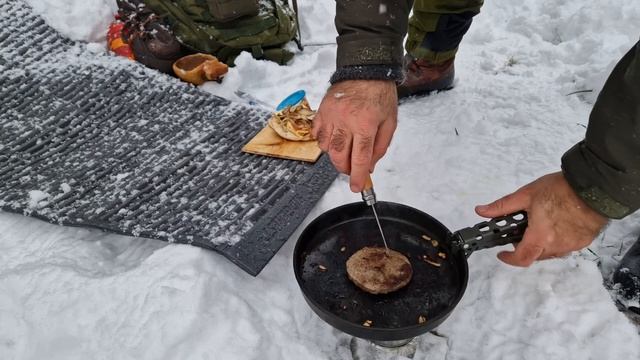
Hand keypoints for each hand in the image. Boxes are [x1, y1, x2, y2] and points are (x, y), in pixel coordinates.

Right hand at [312, 80, 397, 191]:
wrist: (365, 69)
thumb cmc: (380, 95)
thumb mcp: (390, 122)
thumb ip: (380, 146)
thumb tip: (368, 166)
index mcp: (365, 124)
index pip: (359, 157)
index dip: (357, 176)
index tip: (356, 187)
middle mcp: (346, 121)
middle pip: (338, 155)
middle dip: (344, 168)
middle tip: (350, 169)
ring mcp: (331, 115)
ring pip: (326, 147)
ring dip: (334, 155)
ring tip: (344, 150)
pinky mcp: (322, 110)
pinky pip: (317, 133)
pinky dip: (323, 141)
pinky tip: (333, 138)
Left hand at [475, 172, 607, 266]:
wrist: (595, 186)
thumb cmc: (561, 189)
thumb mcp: (526, 194)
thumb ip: (502, 206)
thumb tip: (481, 211)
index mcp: (540, 236)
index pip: (522, 258)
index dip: (509, 259)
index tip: (502, 253)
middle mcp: (557, 246)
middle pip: (536, 255)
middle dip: (525, 248)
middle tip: (520, 232)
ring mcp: (572, 245)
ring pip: (551, 252)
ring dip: (541, 244)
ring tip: (539, 224)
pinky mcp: (584, 241)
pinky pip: (566, 247)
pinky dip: (556, 240)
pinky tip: (556, 224)